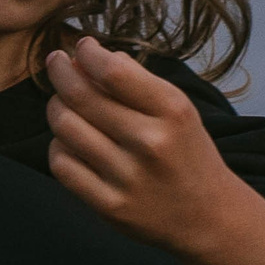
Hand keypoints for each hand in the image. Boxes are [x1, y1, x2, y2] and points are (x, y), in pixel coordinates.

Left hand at [45, 39, 253, 253]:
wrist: (208, 217)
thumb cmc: (188, 155)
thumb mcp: (179, 110)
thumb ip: (137, 81)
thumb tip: (90, 56)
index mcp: (172, 112)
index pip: (113, 71)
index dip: (87, 53)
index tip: (82, 47)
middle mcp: (150, 143)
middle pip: (81, 96)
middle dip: (60, 72)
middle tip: (57, 64)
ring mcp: (128, 177)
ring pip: (65, 127)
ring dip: (56, 108)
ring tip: (63, 103)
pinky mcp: (110, 206)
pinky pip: (62, 165)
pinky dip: (59, 147)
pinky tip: (70, 142)